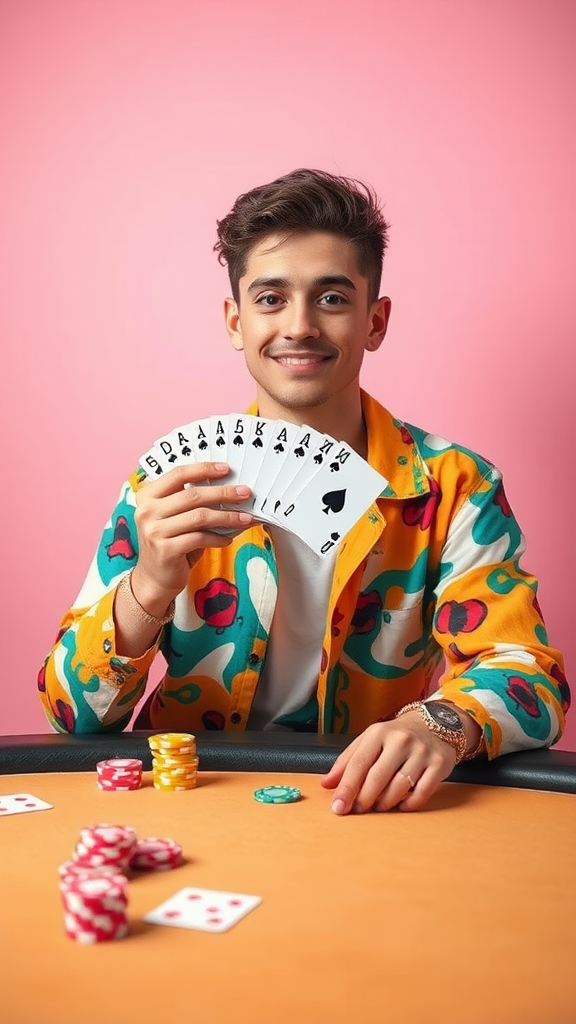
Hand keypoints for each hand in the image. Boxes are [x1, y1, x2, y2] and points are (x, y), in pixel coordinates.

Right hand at [132, 462, 252, 614]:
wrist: (154, 578)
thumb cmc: (170, 543)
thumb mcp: (175, 517)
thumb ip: (190, 502)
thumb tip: (229, 488)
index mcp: (147, 495)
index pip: (178, 474)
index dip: (203, 469)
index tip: (226, 469)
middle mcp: (147, 511)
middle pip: (192, 495)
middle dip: (223, 493)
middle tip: (245, 493)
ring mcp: (154, 530)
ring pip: (200, 516)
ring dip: (227, 517)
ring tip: (245, 518)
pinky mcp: (165, 549)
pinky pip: (200, 538)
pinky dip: (218, 537)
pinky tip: (228, 539)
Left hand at [320, 713, 457, 813]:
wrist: (434, 723)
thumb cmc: (396, 736)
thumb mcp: (369, 741)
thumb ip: (347, 761)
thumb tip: (326, 784)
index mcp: (379, 733)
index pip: (358, 763)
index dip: (346, 788)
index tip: (338, 807)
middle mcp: (401, 740)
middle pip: (377, 777)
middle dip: (364, 799)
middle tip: (358, 809)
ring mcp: (422, 752)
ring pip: (399, 787)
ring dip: (385, 803)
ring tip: (379, 806)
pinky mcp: (439, 763)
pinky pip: (423, 792)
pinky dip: (409, 804)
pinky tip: (401, 805)